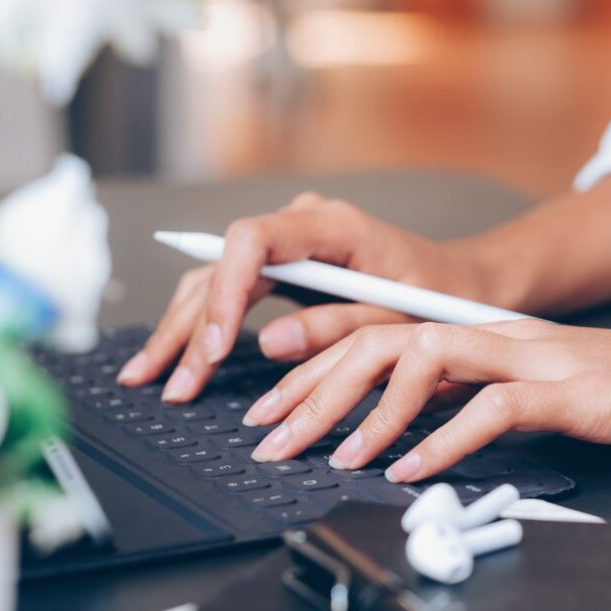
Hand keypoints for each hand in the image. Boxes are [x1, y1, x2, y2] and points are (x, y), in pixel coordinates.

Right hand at [117, 192, 493, 401]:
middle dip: (192, 326)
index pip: (254, 240)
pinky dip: (204, 325)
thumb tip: (267, 343)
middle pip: (224, 264)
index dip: (225, 291)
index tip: (214, 347)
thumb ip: (339, 328)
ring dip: (184, 328)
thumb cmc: (439, 296)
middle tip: (171, 384)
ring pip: (218, 277)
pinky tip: (178, 356)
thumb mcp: (400, 320)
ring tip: (150, 377)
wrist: (460, 283)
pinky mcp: (285, 267)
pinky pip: (232, 290)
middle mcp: (303, 226)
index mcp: (334, 225)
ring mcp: (290, 243)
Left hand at [241, 319, 610, 481]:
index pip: (386, 337)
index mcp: (492, 340)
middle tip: (270, 437)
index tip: (275, 409)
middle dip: (316, 389)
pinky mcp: (579, 394)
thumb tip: (421, 429)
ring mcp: (541, 361)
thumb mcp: (548, 396)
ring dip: (369, 412)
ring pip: (429, 362)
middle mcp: (506, 340)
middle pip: (387, 342)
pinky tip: (413, 467)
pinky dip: (446, 437)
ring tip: (328, 455)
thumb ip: (485, 401)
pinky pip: (496, 407)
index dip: (320, 370)